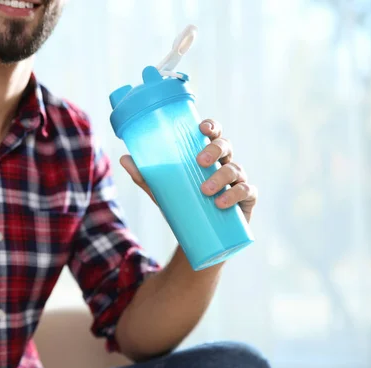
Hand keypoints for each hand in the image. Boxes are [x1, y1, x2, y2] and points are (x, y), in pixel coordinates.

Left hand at [120, 118, 257, 221]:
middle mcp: (225, 164)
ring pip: (235, 169)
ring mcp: (238, 180)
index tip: (202, 128)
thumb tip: (124, 158)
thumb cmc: (183, 204)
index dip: (212, 127)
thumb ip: (145, 176)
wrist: (199, 236)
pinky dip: (235, 195)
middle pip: (226, 147)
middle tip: (199, 161)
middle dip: (215, 150)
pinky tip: (222, 203)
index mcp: (207, 156)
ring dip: (221, 177)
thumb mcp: (162, 190)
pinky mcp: (246, 200)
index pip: (213, 134)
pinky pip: (247, 192)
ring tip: (205, 190)